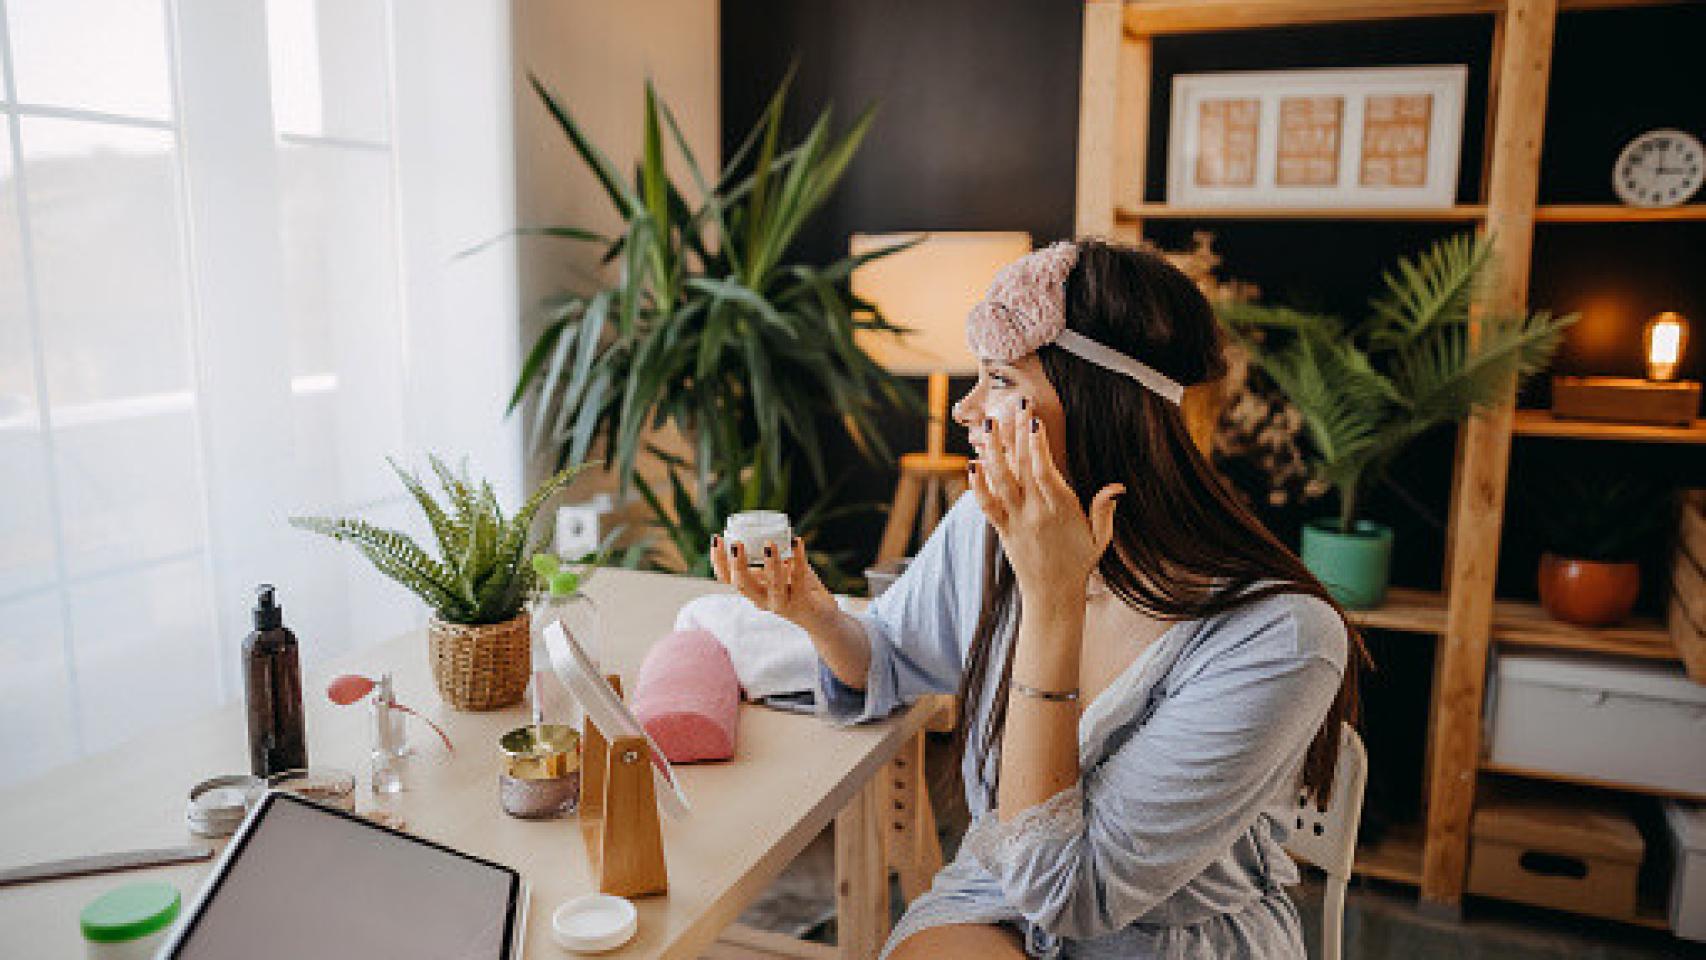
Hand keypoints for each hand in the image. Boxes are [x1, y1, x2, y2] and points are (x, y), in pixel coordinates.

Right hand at [710, 535, 839, 631]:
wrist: (821, 619)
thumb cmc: (796, 591)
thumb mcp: (776, 575)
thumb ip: (768, 561)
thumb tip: (761, 533)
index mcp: (753, 591)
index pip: (727, 579)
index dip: (719, 561)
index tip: (716, 539)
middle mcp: (764, 600)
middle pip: (743, 585)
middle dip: (737, 564)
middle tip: (737, 543)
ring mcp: (783, 604)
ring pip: (773, 586)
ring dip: (770, 565)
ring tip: (770, 543)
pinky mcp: (803, 603)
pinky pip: (800, 579)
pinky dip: (798, 559)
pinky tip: (798, 542)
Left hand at [968, 401, 1122, 602]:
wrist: (1052, 595)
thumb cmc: (1079, 563)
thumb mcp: (1100, 538)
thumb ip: (1104, 510)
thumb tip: (1116, 487)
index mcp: (1062, 511)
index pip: (1046, 473)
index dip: (1038, 446)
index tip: (1034, 421)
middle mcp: (1035, 513)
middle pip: (1022, 468)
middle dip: (1018, 434)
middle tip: (1016, 406)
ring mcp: (1016, 521)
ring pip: (1001, 481)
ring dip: (993, 451)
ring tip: (989, 424)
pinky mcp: (1002, 529)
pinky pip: (986, 505)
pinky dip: (977, 485)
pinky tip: (972, 464)